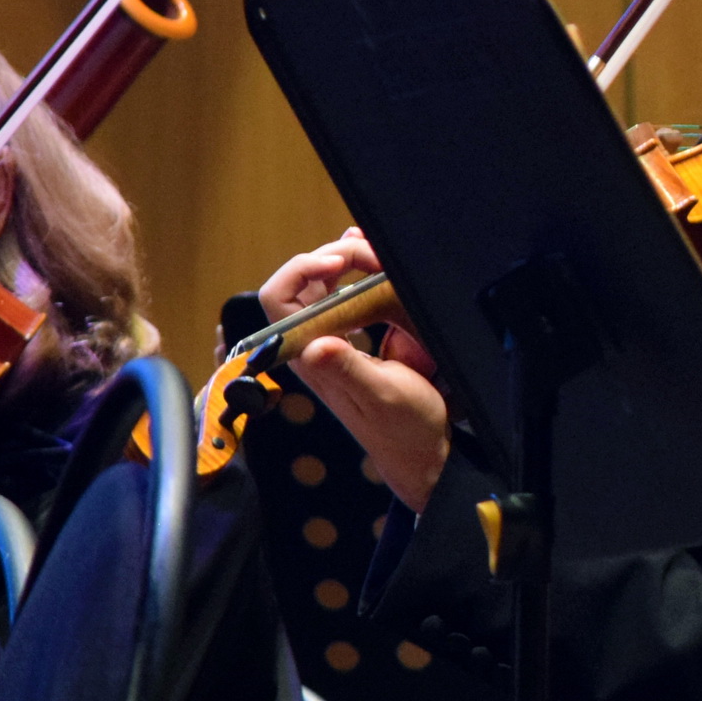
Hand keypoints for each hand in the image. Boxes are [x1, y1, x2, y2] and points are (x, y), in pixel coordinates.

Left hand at [259, 230, 451, 510]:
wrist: (422, 451)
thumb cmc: (405, 427)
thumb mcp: (383, 395)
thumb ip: (349, 370)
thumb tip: (315, 344)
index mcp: (313, 355)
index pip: (279, 299)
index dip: (301, 270)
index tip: (340, 262)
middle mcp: (316, 343)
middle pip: (301, 283)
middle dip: (331, 257)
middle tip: (370, 255)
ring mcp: (335, 341)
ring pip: (323, 286)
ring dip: (345, 260)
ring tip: (372, 250)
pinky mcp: (356, 341)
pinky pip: (347, 298)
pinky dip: (359, 272)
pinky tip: (376, 262)